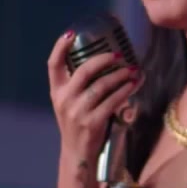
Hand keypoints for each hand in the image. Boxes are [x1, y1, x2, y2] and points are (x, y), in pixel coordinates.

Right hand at [46, 31, 139, 166]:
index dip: (60, 47)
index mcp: (56, 92)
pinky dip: (126, 90)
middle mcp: (64, 100)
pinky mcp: (92, 122)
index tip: (71, 33)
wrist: (77, 154)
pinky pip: (113, 101)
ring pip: (102, 85)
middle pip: (84, 71)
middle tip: (118, 55)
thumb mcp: (69, 103)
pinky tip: (134, 84)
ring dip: (120, 75)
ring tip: (132, 69)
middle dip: (103, 59)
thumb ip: (78, 85)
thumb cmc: (77, 124)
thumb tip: (104, 61)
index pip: (53, 65)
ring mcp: (78, 112)